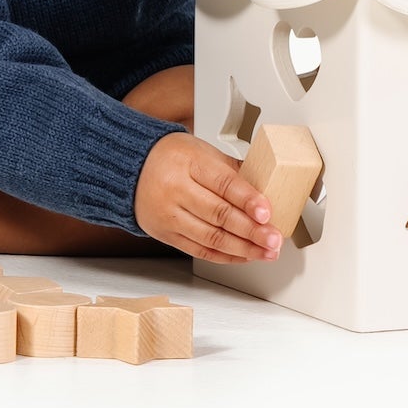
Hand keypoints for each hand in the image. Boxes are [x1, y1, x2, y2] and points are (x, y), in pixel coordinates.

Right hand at [134, 133, 283, 264]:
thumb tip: (266, 189)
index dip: (248, 200)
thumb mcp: (202, 151)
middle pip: (219, 215)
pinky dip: (225, 256)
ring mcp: (169, 214)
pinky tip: (244, 256)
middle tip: (275, 239)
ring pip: (211, 238)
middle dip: (252, 231)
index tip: (268, 213)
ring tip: (267, 252)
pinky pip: (199, 251)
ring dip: (244, 249)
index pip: (223, 184)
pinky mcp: (166, 234)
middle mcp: (176, 189)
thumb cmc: (172, 157)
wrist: (132, 169)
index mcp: (188, 162)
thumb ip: (232, 170)